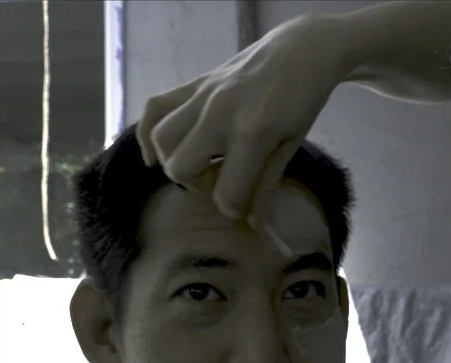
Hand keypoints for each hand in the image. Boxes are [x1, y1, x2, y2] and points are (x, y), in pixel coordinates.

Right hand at [135, 16, 346, 223]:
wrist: (301, 50)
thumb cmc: (303, 100)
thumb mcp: (291, 145)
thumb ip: (266, 183)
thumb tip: (252, 223)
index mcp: (252, 132)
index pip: (225, 193)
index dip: (234, 207)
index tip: (246, 201)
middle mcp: (219, 113)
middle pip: (181, 168)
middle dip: (200, 184)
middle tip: (224, 177)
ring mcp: (202, 95)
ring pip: (161, 140)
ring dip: (176, 160)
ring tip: (201, 161)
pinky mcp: (193, 84)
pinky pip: (154, 109)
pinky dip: (147, 133)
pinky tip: (155, 154)